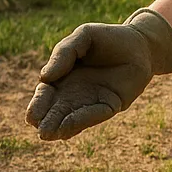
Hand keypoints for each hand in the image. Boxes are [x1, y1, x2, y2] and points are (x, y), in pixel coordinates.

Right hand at [26, 8, 171, 139]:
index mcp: (62, 78)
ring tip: (49, 134)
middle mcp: (75, 93)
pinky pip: (96, 114)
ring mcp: (93, 100)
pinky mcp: (112, 104)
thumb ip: (63, 53)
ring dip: (62, 126)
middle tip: (40, 129)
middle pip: (56, 110)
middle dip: (47, 120)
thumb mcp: (83, 37)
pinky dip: (82, 119)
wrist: (140, 43)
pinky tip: (69, 127)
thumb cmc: (107, 39)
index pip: (46, 94)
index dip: (38, 105)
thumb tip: (44, 78)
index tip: (31, 116)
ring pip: (74, 117)